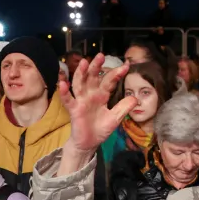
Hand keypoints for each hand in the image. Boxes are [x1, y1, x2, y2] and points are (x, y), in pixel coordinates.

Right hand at [57, 53, 136, 174]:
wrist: (89, 143)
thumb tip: (136, 98)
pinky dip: (64, 92)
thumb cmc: (100, 129)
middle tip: (101, 56)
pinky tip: (63, 83)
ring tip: (83, 62)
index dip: (117, 74)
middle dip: (96, 67)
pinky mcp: (74, 110)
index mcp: (102, 95)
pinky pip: (68, 100)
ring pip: (80, 84)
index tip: (126, 65)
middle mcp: (91, 95)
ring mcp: (81, 101)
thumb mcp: (116, 118)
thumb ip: (124, 108)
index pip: (109, 81)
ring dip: (81, 73)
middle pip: (93, 77)